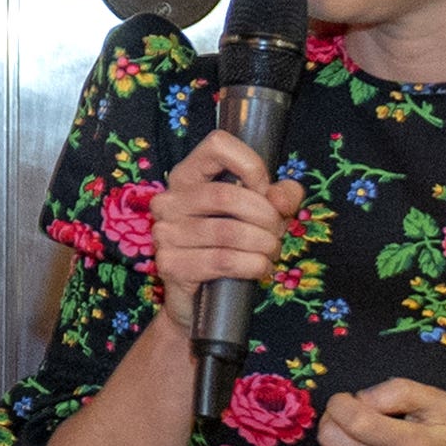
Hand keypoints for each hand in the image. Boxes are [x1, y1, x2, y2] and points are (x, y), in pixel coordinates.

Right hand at [146, 130, 305, 338]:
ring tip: (270, 252)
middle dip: (265, 217)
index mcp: (189, 175)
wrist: (204, 300)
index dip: (251, 165)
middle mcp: (169, 200)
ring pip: (229, 233)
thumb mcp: (263, 214)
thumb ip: (281, 197)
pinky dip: (253, 266)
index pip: (217, 145)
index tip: (264, 191)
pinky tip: (259, 269)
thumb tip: (281, 198)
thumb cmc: (233, 246)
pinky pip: (222, 261)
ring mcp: (164, 232)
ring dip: (264, 245)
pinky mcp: (170, 264)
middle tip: (277, 233)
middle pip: (226, 195)